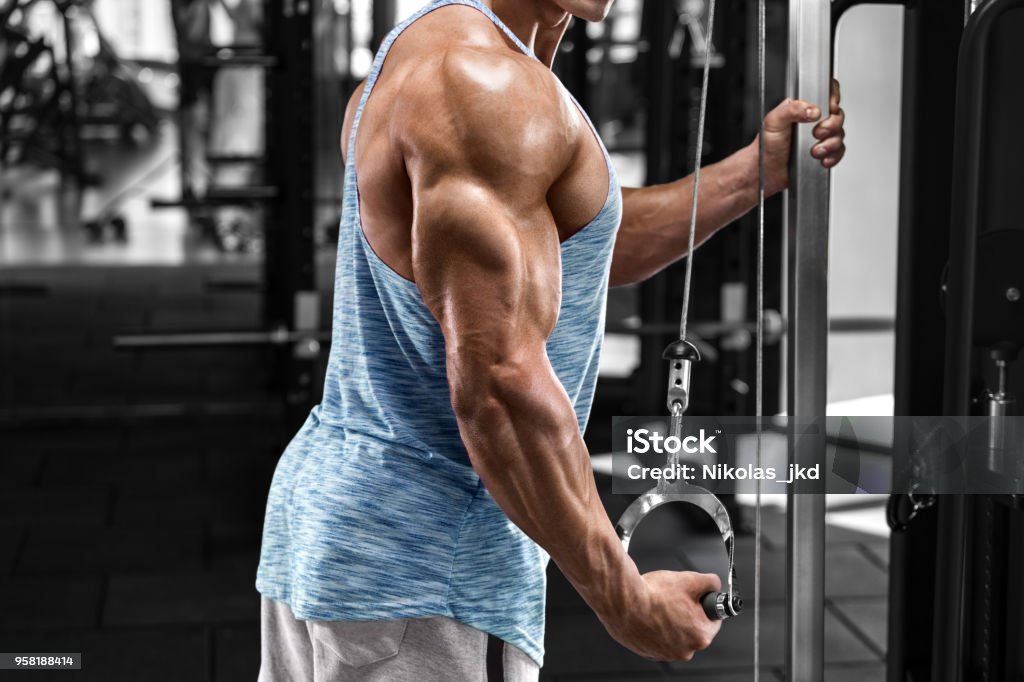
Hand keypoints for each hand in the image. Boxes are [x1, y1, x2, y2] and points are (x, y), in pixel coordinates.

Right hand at [598, 570, 722, 661]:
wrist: (622, 602)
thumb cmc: (652, 594)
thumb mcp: (688, 579)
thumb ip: (710, 582)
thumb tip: (714, 584)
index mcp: (700, 635)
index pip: (714, 620)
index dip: (704, 604)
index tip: (696, 598)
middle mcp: (685, 651)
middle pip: (694, 629)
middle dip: (687, 613)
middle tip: (674, 598)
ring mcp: (666, 654)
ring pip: (676, 635)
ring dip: (671, 622)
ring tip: (659, 606)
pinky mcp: (649, 653)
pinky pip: (659, 640)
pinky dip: (656, 629)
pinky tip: (649, 615)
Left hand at [759, 78, 846, 195]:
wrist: (765, 172)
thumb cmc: (765, 147)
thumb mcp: (773, 121)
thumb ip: (791, 109)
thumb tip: (812, 110)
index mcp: (801, 107)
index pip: (825, 92)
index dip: (832, 98)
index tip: (829, 108)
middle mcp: (812, 120)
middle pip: (837, 114)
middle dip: (832, 125)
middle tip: (817, 133)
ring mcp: (819, 136)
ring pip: (839, 133)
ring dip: (831, 143)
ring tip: (815, 150)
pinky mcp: (823, 152)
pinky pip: (839, 151)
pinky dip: (833, 155)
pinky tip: (821, 159)